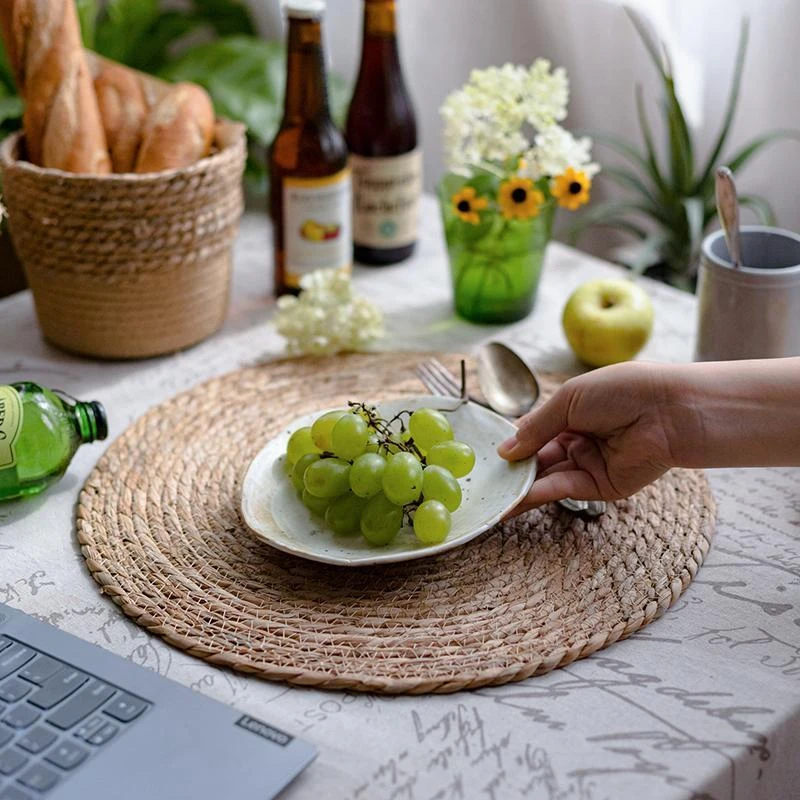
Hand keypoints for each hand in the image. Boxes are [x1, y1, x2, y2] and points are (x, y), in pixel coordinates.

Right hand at [498, 361, 683, 514]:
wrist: (669, 410)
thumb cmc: (623, 391)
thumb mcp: (569, 399)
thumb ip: (535, 428)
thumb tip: (505, 450)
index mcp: (573, 414)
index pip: (535, 433)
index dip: (514, 444)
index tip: (489, 456)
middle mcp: (579, 440)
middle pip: (538, 459)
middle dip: (513, 469)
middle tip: (485, 481)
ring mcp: (589, 464)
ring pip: (547, 477)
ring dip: (520, 486)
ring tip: (492, 496)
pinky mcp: (601, 487)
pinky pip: (564, 489)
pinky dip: (538, 494)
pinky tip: (514, 499)